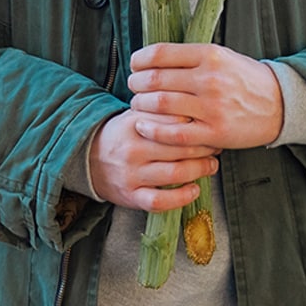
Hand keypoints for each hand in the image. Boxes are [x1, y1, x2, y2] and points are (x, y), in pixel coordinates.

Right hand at [89, 108, 219, 211]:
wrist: (88, 158)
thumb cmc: (123, 134)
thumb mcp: (137, 114)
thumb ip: (162, 109)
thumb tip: (197, 104)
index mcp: (135, 124)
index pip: (173, 120)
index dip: (197, 122)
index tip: (210, 123)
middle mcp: (133, 149)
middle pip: (178, 147)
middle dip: (204, 146)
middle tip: (217, 144)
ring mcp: (131, 175)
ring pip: (174, 173)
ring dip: (199, 170)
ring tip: (211, 165)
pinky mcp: (130, 196)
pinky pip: (159, 201)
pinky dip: (181, 198)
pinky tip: (195, 190)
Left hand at [128, 42, 283, 150]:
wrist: (278, 103)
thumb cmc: (244, 78)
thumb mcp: (222, 55)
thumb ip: (190, 56)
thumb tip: (153, 58)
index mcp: (209, 54)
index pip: (161, 53)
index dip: (139, 60)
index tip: (134, 65)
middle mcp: (209, 78)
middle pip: (156, 79)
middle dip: (136, 84)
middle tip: (133, 86)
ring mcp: (212, 107)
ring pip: (161, 105)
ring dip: (141, 105)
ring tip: (137, 104)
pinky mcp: (214, 132)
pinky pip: (174, 134)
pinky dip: (153, 130)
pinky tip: (143, 126)